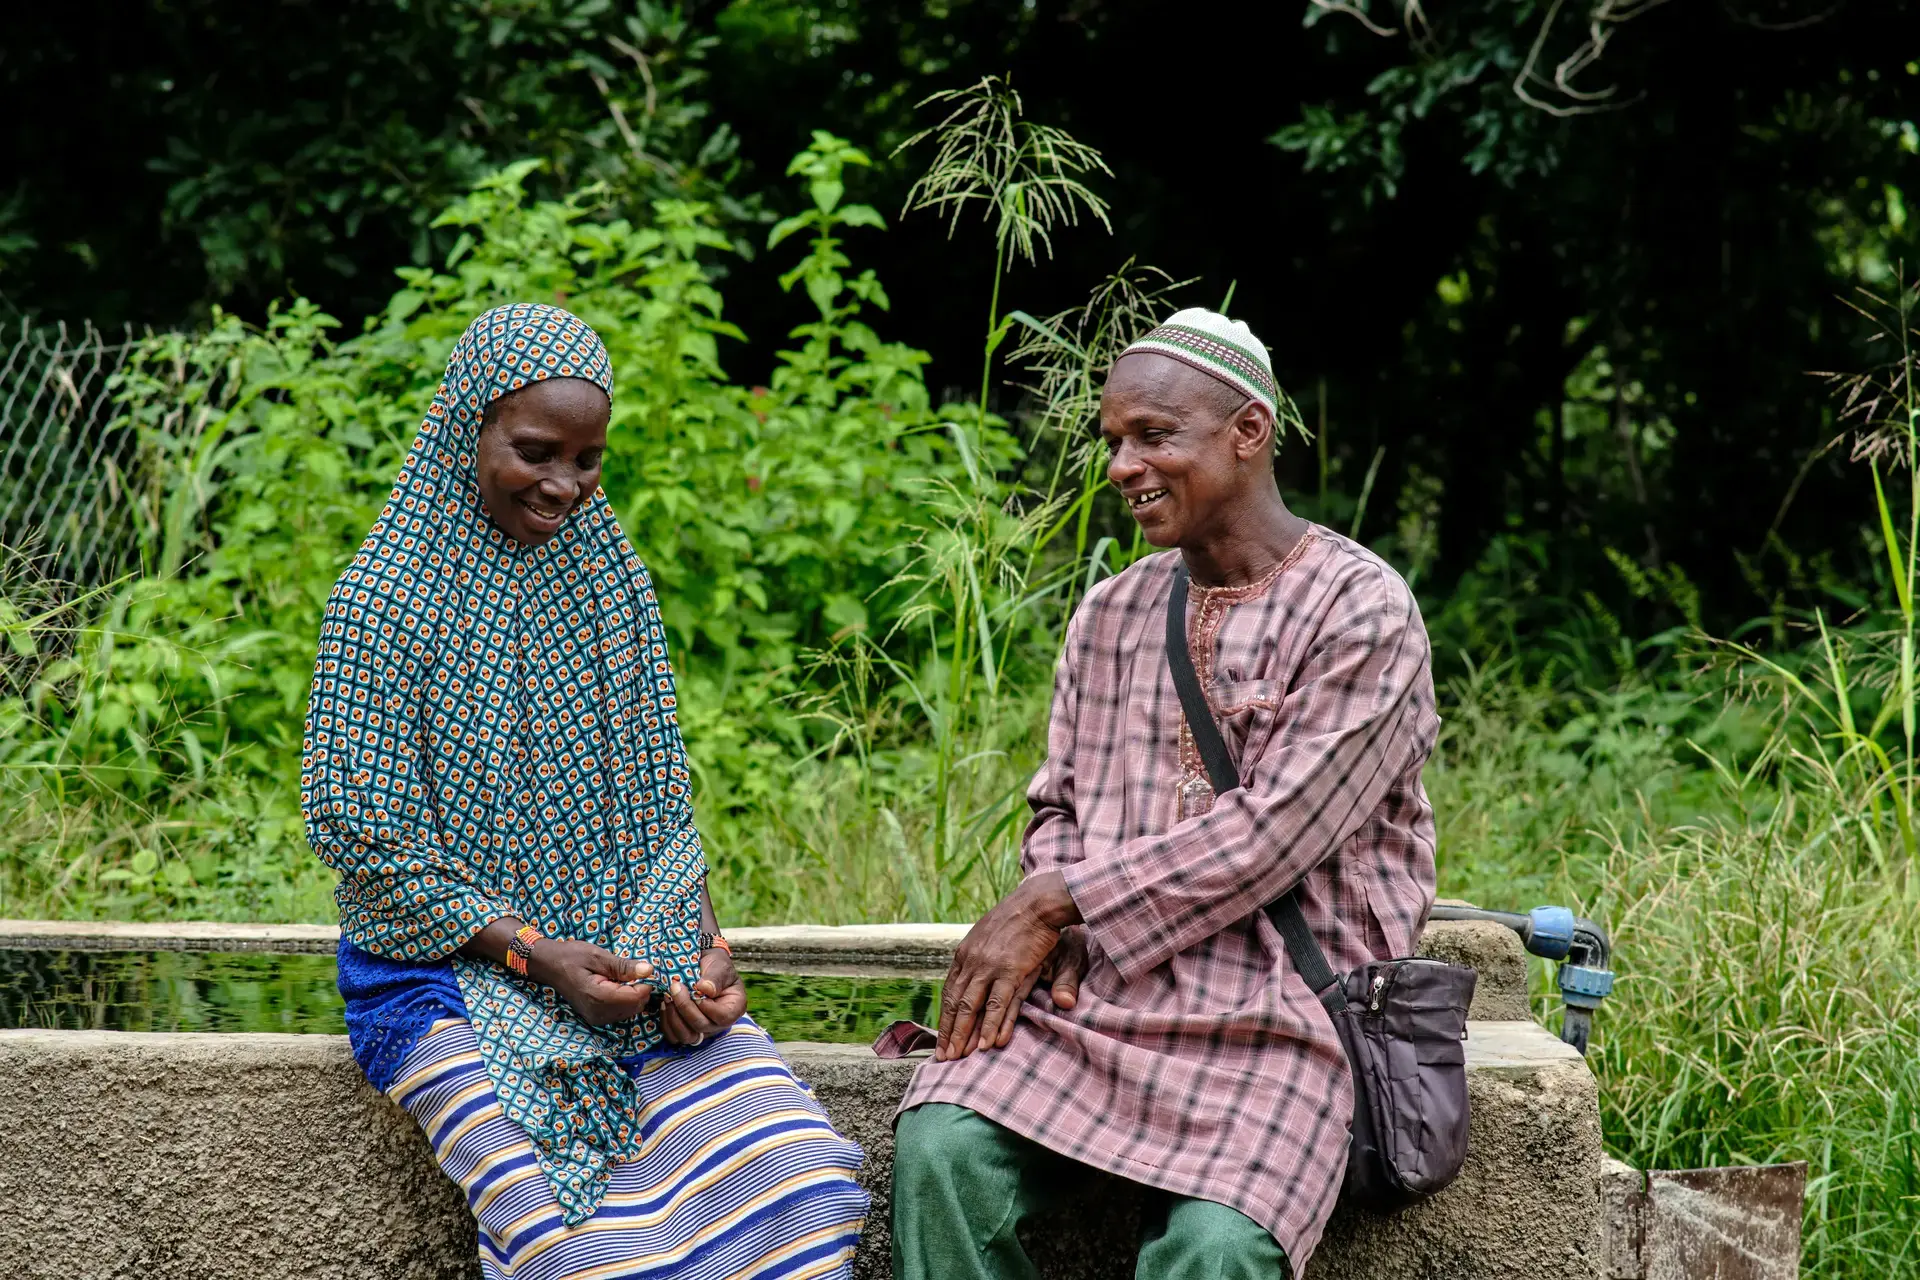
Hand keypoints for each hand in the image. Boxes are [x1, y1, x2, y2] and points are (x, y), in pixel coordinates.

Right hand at [527, 938, 655, 1026]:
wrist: (549, 965)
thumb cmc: (572, 956)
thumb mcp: (599, 956)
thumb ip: (624, 966)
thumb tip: (649, 970)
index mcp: (599, 997)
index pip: (636, 997)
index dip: (644, 982)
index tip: (639, 968)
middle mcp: (599, 1013)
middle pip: (636, 1006)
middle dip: (639, 989)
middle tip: (628, 971)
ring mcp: (596, 1018)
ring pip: (630, 1011)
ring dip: (632, 994)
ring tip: (618, 978)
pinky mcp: (596, 1018)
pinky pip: (620, 1012)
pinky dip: (624, 1000)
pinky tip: (614, 986)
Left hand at [660, 947, 747, 1046]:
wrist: (702, 966)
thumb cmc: (715, 965)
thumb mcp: (719, 966)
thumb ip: (715, 978)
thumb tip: (705, 989)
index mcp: (734, 1008)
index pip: (723, 1017)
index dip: (707, 1006)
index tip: (696, 988)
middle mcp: (719, 1023)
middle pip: (702, 1026)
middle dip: (685, 1007)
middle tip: (675, 987)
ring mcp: (703, 1030)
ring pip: (687, 1036)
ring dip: (674, 1017)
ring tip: (668, 996)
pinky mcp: (687, 1030)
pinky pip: (674, 1036)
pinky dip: (667, 1023)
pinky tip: (664, 1004)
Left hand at [936, 870, 1080, 1061]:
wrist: (1037, 902)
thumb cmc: (1018, 918)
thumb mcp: (993, 937)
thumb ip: (983, 960)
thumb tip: (976, 981)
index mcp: (965, 953)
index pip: (949, 990)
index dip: (946, 1016)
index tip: (943, 1036)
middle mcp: (971, 960)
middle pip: (955, 1002)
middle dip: (948, 1031)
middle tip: (943, 1056)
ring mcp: (989, 966)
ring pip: (971, 1007)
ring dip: (963, 1034)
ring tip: (958, 1057)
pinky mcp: (1010, 970)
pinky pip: (997, 1004)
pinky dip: (989, 1025)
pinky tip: (984, 1044)